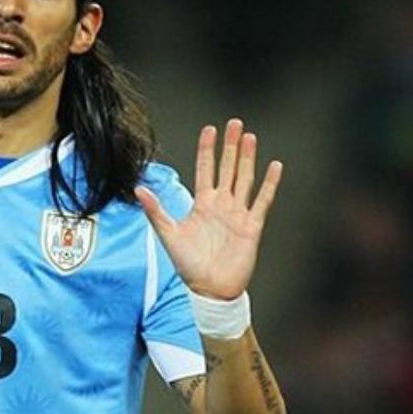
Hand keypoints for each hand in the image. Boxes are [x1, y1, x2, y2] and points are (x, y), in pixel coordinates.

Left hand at [135, 119, 282, 299]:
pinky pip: (262, 201)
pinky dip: (269, 184)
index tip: (209, 129)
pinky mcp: (252, 226)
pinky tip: (274, 166)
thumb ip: (156, 211)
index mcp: (202, 204)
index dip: (207, 150)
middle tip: (234, 123)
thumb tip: (138, 189)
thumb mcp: (168, 235)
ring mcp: (238, 214)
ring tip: (249, 137)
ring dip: (247, 158)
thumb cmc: (188, 265)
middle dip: (229, 146)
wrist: (210, 290)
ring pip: (244, 179)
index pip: (205, 170)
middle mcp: (221, 205)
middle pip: (227, 168)